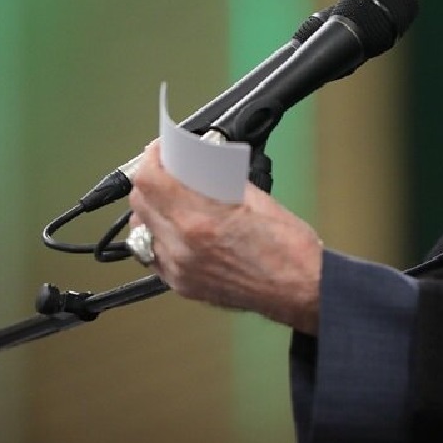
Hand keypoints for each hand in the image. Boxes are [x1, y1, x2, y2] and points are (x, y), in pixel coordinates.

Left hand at [127, 141, 322, 334]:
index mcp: (200, 221)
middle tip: (168, 170)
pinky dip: (159, 236)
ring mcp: (180, 271)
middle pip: (140, 204)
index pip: (150, 180)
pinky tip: (177, 228)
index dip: (151, 158)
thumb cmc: (289, 249)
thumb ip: (218, 182)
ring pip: (140, 231)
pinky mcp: (183, 286)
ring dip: (151, 210)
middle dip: (150, 180)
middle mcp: (182, 248)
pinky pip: (154, 255)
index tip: (161, 151)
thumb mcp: (256, 199)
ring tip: (169, 199)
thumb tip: (199, 167)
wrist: (302, 291)